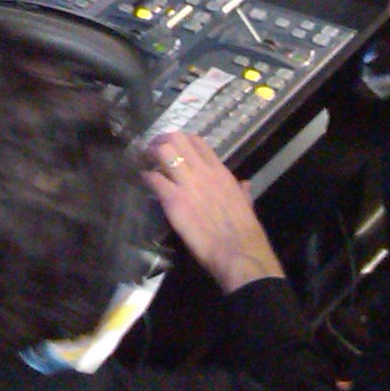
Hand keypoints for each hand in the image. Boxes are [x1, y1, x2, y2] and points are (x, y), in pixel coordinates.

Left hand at [143, 130, 283, 293]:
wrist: (237, 251)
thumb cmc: (244, 231)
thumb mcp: (246, 203)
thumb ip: (242, 191)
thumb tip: (245, 184)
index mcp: (220, 172)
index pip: (196, 141)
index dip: (181, 140)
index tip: (173, 147)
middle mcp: (202, 172)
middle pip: (176, 139)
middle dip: (161, 141)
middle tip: (153, 150)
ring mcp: (187, 184)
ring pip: (163, 152)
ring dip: (151, 154)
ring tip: (145, 161)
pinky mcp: (173, 201)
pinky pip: (154, 179)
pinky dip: (146, 177)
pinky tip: (143, 180)